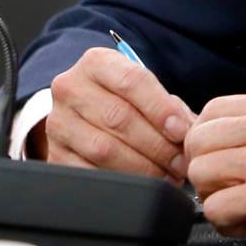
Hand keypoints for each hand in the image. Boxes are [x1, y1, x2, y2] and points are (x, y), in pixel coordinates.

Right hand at [29, 47, 193, 184]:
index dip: (161, 108)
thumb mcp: (142, 90)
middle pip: (119, 118)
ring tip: (167, 174)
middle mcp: (70, 88)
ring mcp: (58, 123)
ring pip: (104, 149)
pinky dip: (121, 181)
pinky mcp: (55, 155)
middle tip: (181, 161)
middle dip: (157, 144)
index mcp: (96, 63)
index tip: (182, 130)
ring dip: (143, 166)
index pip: (132, 81)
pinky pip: (91, 172)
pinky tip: (142, 183)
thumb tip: (190, 131)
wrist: (84, 111)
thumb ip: (167, 106)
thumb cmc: (123, 100)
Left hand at [184, 88, 245, 245]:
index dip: (209, 143)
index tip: (224, 165)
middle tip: (231, 190)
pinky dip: (227, 223)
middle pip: (197, 139)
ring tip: (243, 208)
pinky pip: (215, 207)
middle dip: (206, 171)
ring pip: (199, 172)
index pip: (211, 110)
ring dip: (214, 197)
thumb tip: (223, 142)